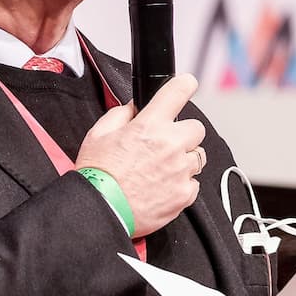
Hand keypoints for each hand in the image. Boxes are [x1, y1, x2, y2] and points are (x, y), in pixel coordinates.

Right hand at [74, 73, 206, 237]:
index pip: (178, 92)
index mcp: (150, 126)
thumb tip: (133, 108)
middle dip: (183, 133)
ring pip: (198, 157)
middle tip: (166, 143)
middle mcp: (170, 145)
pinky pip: (194, 183)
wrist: (101, 209)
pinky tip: (163, 186)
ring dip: (184, 159)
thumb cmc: (97, 175)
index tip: (187, 85)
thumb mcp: (98, 134)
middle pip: (196, 128)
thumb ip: (120, 115)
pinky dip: (183, 184)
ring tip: (162, 169)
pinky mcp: (184, 194)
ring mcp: (180, 171)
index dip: (184, 85)